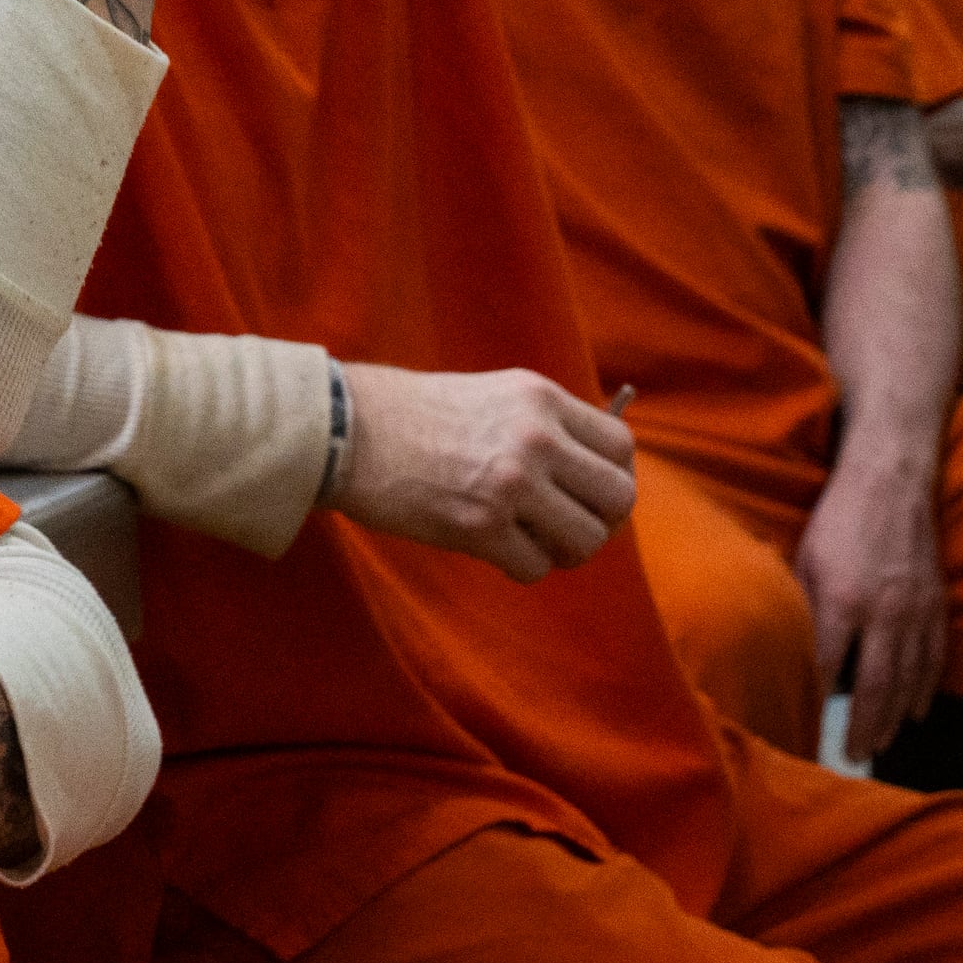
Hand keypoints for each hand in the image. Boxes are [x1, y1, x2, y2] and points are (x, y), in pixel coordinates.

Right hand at [325, 363, 636, 582]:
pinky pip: (536, 567)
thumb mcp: (490, 395)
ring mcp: (512, 484)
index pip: (621, 446)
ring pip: (586, 540)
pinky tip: (493, 548)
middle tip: (565, 525)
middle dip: (599, 520)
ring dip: (563, 550)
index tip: (586, 491)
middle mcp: (536, 438)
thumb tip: (588, 472)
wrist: (341, 429)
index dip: (610, 476)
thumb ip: (541, 424)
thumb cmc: (407, 413)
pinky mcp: (481, 526)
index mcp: (540, 399)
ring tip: (529, 541)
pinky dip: (520, 567)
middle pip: (618, 498)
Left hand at [795, 445, 948, 760]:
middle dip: (865, 727)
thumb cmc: (836, 520)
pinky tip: (917, 711)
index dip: (815, 702)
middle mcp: (884, 613)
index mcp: (841, 600)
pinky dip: (926, 690)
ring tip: (881, 745)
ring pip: (909, 680)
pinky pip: (934, 660)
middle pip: (875, 687)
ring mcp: (916, 612)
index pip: (826, 666)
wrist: (890, 482)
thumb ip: (797, 604)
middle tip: (854, 757)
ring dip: (895, 718)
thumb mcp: (802, 557)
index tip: (804, 729)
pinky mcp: (937, 606)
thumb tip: (780, 646)